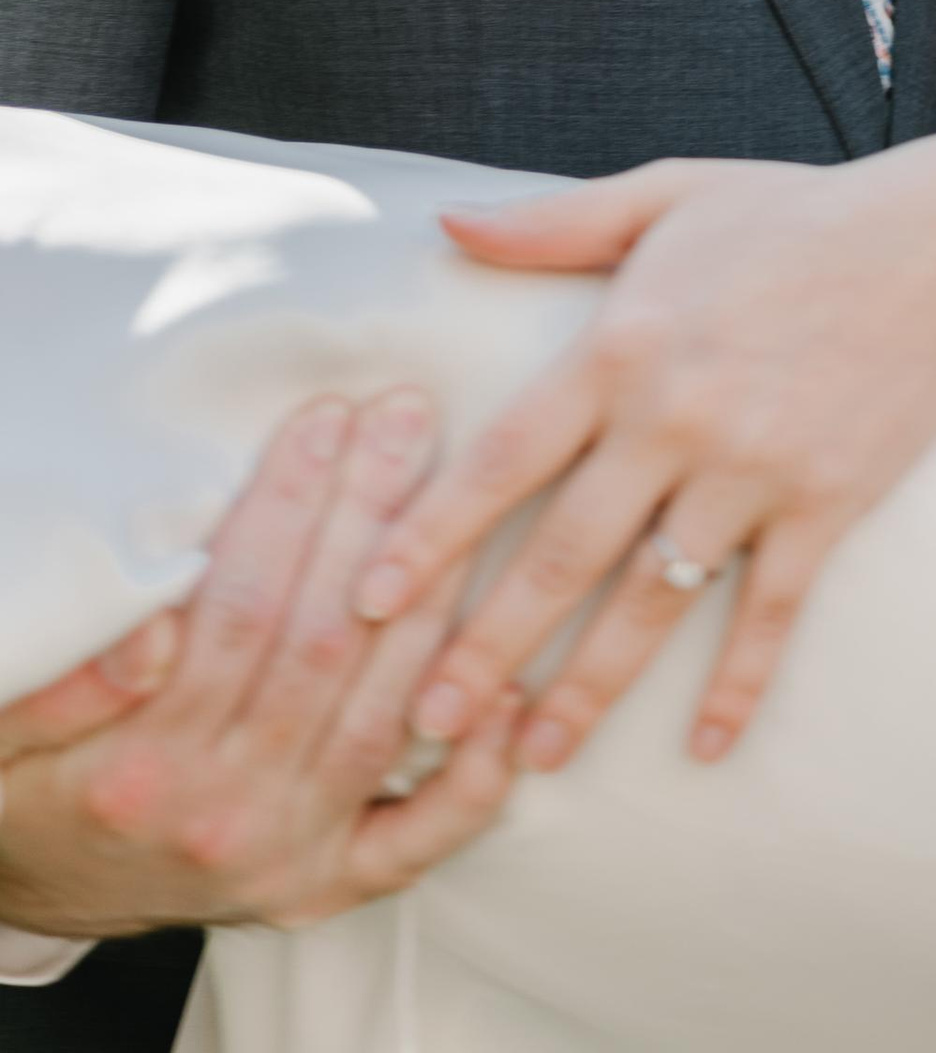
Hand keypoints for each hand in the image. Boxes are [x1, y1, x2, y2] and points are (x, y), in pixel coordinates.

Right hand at [0, 392, 519, 940]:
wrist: (42, 887)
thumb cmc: (31, 779)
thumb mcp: (7, 728)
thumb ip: (66, 684)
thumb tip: (151, 627)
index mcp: (139, 768)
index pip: (237, 613)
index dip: (287, 509)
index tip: (325, 418)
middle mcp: (222, 818)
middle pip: (322, 645)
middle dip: (370, 517)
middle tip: (408, 418)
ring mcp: (285, 857)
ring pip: (382, 713)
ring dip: (432, 599)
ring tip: (465, 494)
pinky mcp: (328, 885)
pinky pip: (421, 838)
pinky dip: (476, 775)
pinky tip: (514, 698)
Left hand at [356, 144, 935, 778]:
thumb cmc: (796, 215)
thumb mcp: (669, 195)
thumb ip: (554, 223)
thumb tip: (446, 227)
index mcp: (625, 344)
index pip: (505, 455)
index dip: (433, 532)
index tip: (368, 601)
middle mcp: (677, 416)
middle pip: (562, 551)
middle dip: (487, 644)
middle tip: (422, 721)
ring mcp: (753, 468)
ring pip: (652, 599)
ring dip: (589, 685)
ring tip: (533, 755)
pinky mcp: (824, 504)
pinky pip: (770, 612)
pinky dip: (740, 683)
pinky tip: (709, 745)